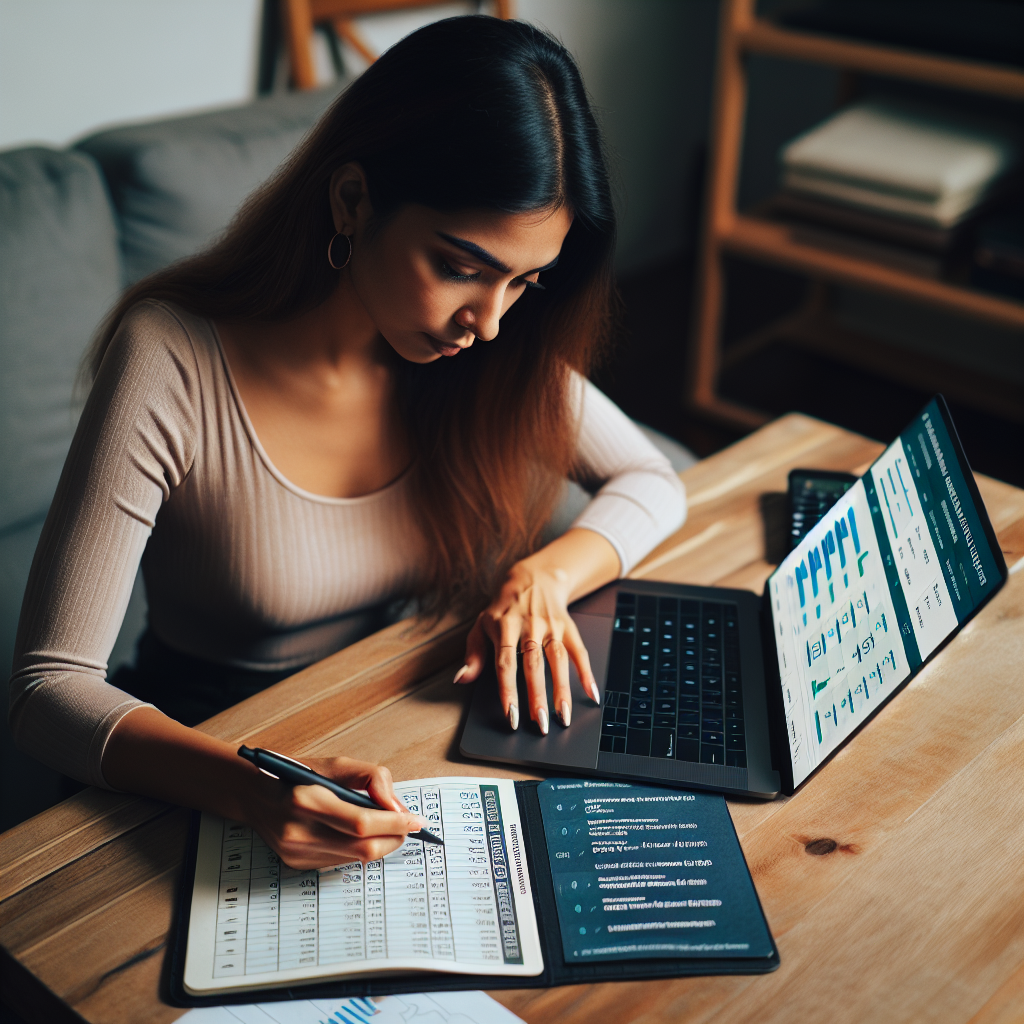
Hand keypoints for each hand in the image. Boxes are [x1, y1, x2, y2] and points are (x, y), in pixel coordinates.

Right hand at [240, 755, 426, 869]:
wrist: (255, 796)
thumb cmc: (300, 775)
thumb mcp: (336, 764)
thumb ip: (372, 779)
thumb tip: (398, 809)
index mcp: (307, 799)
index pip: (362, 822)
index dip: (395, 824)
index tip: (417, 820)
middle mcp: (299, 831)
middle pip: (363, 847)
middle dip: (394, 838)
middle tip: (409, 826)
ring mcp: (296, 853)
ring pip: (356, 858)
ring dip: (380, 844)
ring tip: (388, 827)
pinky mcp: (298, 865)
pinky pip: (342, 862)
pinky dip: (359, 849)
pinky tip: (360, 834)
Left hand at [454, 529, 618, 732]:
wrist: (533, 579)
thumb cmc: (503, 609)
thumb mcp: (481, 626)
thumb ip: (473, 654)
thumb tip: (461, 679)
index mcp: (504, 627)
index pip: (505, 663)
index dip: (508, 691)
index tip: (512, 716)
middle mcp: (529, 626)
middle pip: (534, 665)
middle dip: (537, 697)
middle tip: (540, 724)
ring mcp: (551, 626)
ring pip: (558, 660)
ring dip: (562, 690)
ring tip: (564, 716)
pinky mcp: (569, 627)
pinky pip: (579, 652)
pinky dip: (586, 673)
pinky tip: (591, 694)